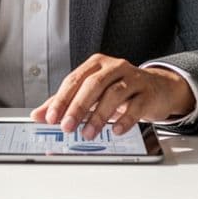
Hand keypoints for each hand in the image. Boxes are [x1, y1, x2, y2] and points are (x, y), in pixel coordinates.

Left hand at [29, 54, 195, 139]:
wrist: (159, 88)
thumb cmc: (121, 90)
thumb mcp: (92, 93)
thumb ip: (65, 102)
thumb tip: (38, 115)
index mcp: (96, 65)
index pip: (74, 80)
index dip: (61, 99)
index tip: (50, 118)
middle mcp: (114, 67)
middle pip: (93, 84)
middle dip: (77, 106)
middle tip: (67, 126)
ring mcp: (133, 78)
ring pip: (114, 93)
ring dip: (99, 116)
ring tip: (88, 133)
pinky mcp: (148, 92)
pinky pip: (136, 105)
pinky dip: (125, 119)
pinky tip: (116, 130)